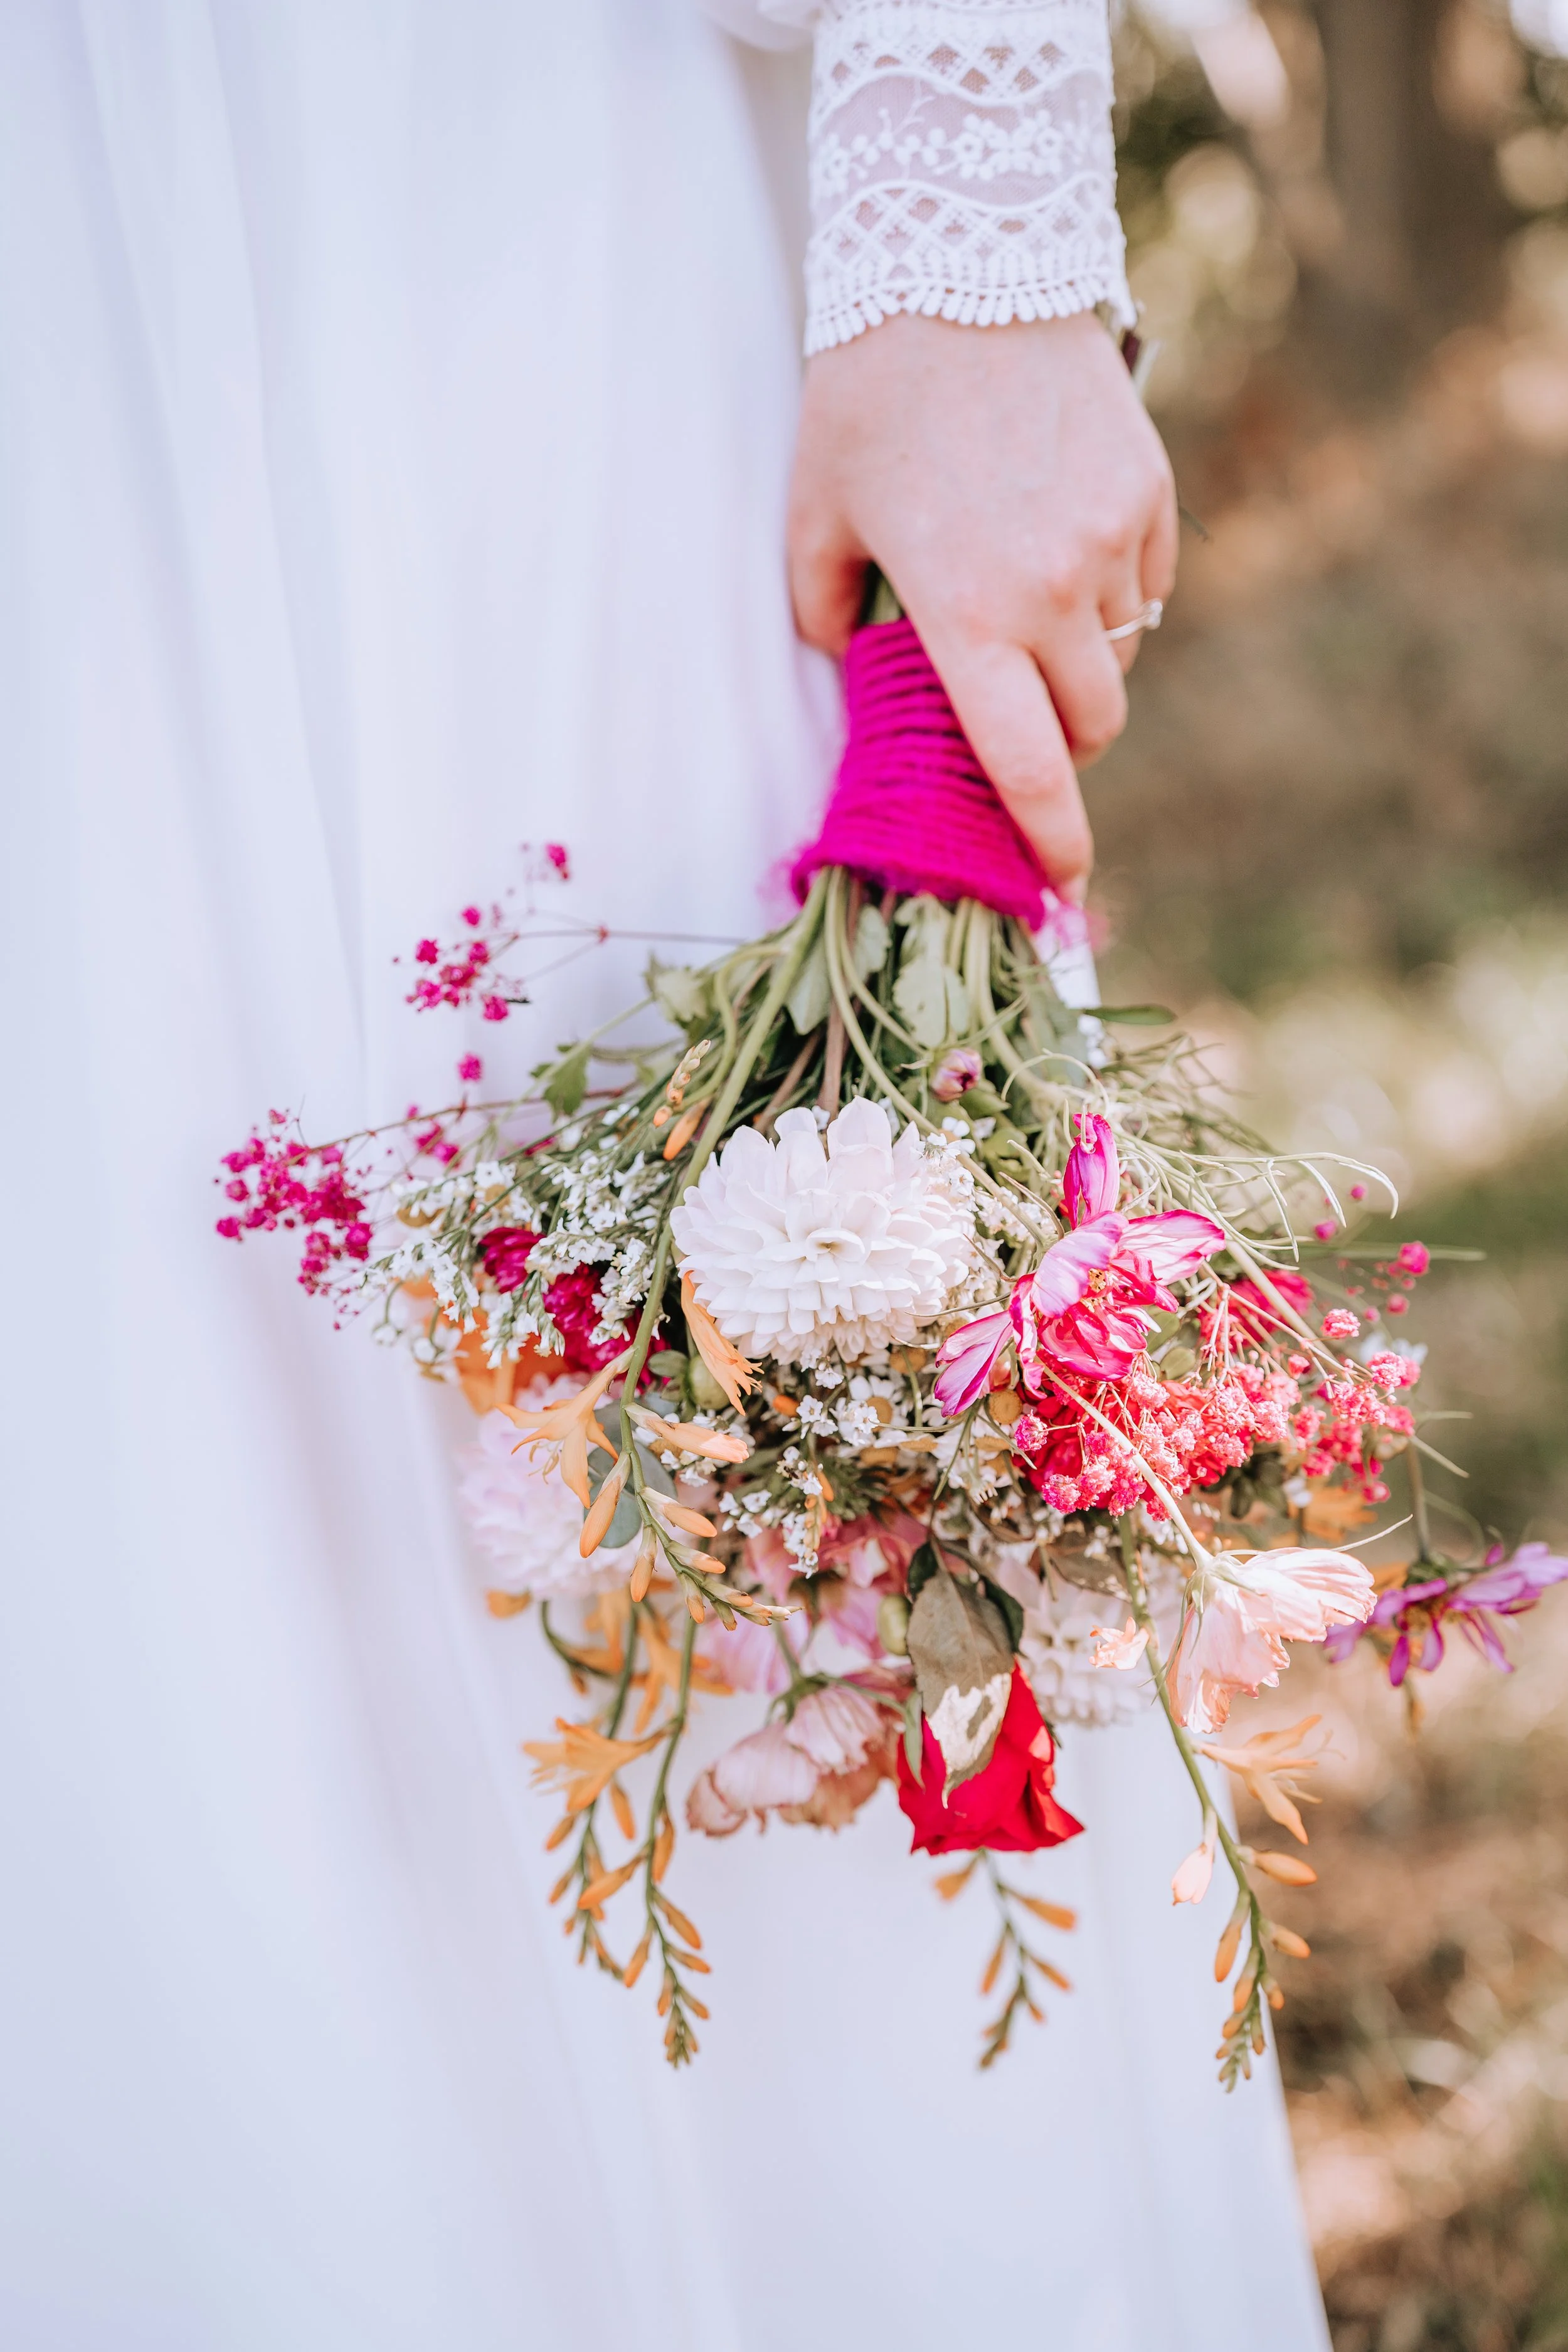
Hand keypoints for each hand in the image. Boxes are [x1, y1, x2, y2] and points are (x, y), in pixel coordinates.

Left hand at [788, 311, 1177, 904]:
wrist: (959, 262)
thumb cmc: (866, 399)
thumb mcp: (814, 515)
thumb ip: (827, 616)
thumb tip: (860, 678)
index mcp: (966, 615)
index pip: (1026, 765)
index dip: (1051, 840)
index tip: (1064, 887)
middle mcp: (1053, 590)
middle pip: (1092, 727)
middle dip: (1061, 743)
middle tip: (1015, 711)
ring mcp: (1112, 538)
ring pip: (1124, 657)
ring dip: (1085, 667)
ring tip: (1029, 611)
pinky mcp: (1149, 489)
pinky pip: (1148, 583)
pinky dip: (1113, 591)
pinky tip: (1060, 542)